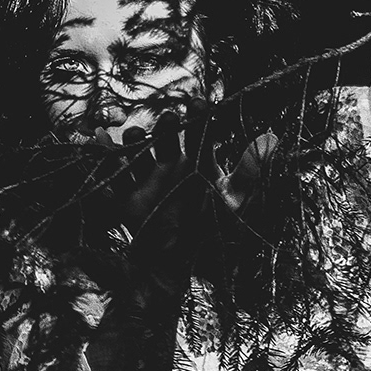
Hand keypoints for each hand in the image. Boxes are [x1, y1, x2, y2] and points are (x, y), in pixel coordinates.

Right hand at [89, 97, 277, 291]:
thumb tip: (272, 139)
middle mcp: (170, 168)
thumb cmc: (219, 231)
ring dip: (134, 144)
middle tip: (169, 118)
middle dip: (165, 129)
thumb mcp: (238, 203)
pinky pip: (113, 181)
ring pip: (137, 156)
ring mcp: (148, 184)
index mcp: (197, 163)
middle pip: (165, 141)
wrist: (192, 266)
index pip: (198, 136)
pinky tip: (98, 143)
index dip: (199, 120)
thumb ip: (251, 172)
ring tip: (134, 133)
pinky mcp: (127, 203)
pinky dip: (104, 163)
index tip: (200, 103)